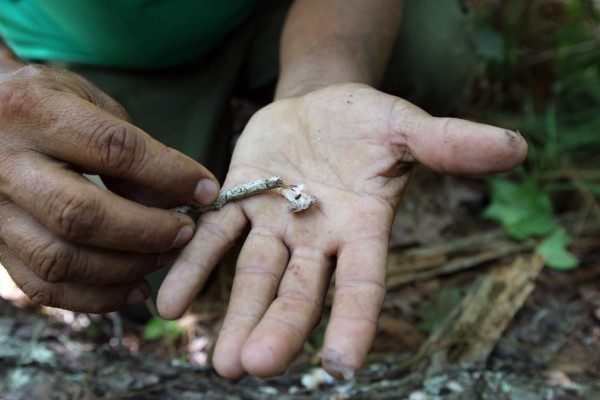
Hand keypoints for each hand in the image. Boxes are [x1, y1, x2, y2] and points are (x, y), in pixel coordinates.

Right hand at [0, 65, 219, 312]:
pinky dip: (95, 297)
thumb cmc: (45, 103)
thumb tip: (174, 199)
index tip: (206, 191)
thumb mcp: (87, 101)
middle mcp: (3, 164)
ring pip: (60, 259)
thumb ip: (130, 147)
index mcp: (33, 112)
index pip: (113, 149)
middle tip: (185, 233)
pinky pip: (43, 286)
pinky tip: (134, 289)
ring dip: (125, 268)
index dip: (169, 174)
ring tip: (163, 259)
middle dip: (147, 231)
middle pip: (82, 214)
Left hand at [157, 83, 526, 378]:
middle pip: (300, 290)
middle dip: (279, 327)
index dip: (354, 321)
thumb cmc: (367, 120)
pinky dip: (193, 266)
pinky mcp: (240, 201)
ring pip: (256, 274)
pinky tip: (170, 302)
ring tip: (218, 360)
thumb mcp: (405, 126)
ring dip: (236, 313)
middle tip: (252, 367)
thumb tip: (514, 147)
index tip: (343, 367)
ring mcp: (276, 223)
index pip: (362, 282)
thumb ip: (448, 143)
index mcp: (363, 226)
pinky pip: (214, 238)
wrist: (319, 104)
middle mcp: (319, 237)